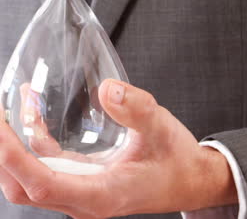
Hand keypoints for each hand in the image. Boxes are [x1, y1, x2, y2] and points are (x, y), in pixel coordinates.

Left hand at [0, 80, 237, 217]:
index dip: (14, 158)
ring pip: (28, 179)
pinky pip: (45, 164)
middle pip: (23, 187)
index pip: (42, 184)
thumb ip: (136, 109)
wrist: (188, 178)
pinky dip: (31, 139)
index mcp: (100, 194)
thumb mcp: (160, 127)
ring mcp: (79, 190)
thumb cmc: (175, 158)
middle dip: (1, 153)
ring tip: (5, 108)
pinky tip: (31, 108)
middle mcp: (83, 198)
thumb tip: (106, 89)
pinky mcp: (81, 178)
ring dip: (11, 147)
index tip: (0, 127)